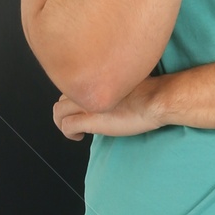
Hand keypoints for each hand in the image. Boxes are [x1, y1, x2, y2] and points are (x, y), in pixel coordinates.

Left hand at [52, 75, 167, 139]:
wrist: (156, 99)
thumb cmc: (150, 90)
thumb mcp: (126, 79)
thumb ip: (112, 83)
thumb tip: (110, 88)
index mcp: (95, 77)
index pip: (71, 83)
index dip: (75, 96)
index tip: (83, 105)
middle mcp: (87, 88)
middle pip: (62, 97)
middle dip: (66, 110)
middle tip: (76, 118)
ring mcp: (87, 104)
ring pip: (58, 111)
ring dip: (62, 122)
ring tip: (75, 129)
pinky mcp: (91, 120)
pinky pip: (67, 126)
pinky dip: (69, 133)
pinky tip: (79, 137)